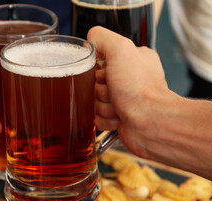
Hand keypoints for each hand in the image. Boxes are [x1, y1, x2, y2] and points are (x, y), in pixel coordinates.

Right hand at [88, 27, 170, 155]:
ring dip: (102, 105)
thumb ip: (102, 38)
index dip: (98, 69)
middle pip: (94, 82)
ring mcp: (124, 99)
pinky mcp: (119, 117)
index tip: (106, 72)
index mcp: (132, 60)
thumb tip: (90, 40)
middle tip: (114, 90)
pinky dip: (105, 118)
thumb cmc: (141, 90)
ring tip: (118, 105)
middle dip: (99, 89)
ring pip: (95, 100)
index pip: (99, 60)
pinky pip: (98, 117)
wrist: (150, 122)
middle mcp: (129, 79)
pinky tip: (118, 116)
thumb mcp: (121, 49)